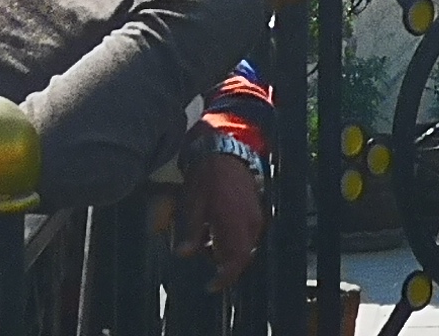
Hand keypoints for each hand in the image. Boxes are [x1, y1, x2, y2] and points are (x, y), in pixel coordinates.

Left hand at [175, 152, 264, 288]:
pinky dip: (235, 239)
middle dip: (225, 264)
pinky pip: (249, 233)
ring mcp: (255, 215)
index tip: (211, 286)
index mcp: (234, 224)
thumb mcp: (192, 205)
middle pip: (242, 256)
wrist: (225, 152)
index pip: (235, 261)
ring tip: (208, 242)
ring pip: (246, 246)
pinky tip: (218, 229)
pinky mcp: (256, 209)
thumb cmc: (207, 178)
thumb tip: (182, 254)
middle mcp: (249, 223)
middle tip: (207, 261)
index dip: (224, 278)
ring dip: (229, 251)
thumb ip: (190, 232)